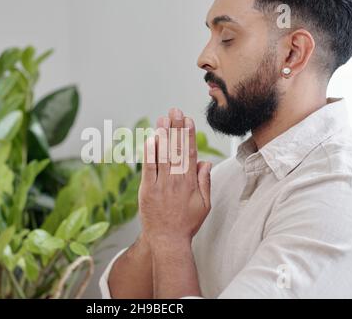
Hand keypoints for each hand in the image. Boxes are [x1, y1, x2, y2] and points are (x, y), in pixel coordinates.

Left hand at [138, 108, 211, 245]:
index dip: (189, 135)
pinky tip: (150, 139)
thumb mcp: (204, 204)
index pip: (190, 153)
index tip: (188, 120)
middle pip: (176, 150)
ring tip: (163, 118)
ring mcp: (160, 185)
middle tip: (175, 110)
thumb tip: (205, 163)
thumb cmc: (187, 223)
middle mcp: (176, 181)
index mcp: (190, 183)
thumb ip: (205, 182)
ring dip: (163, 135)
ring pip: (162, 156)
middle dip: (176, 128)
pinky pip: (148, 168)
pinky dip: (149, 153)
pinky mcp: (147, 190)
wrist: (167, 240)